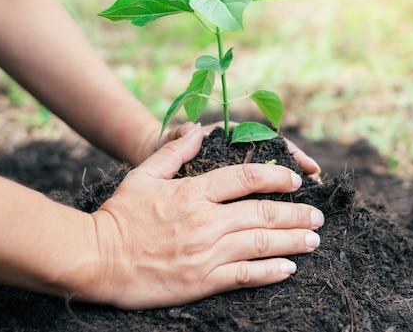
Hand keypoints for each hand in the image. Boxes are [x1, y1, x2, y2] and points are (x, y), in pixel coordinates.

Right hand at [84, 123, 324, 309]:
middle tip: (316, 215)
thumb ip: (174, 153)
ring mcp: (205, 253)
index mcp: (192, 193)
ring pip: (260, 243)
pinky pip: (245, 275)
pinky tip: (289, 268)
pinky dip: (270, 271)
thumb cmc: (119, 216)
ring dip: (292, 241)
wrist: (96, 260)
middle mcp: (205, 221)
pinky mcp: (202, 281)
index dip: (276, 177)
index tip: (295, 180)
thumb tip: (198, 131)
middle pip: (262, 213)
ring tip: (313, 239)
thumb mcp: (143, 175)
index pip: (245, 178)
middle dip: (295, 213)